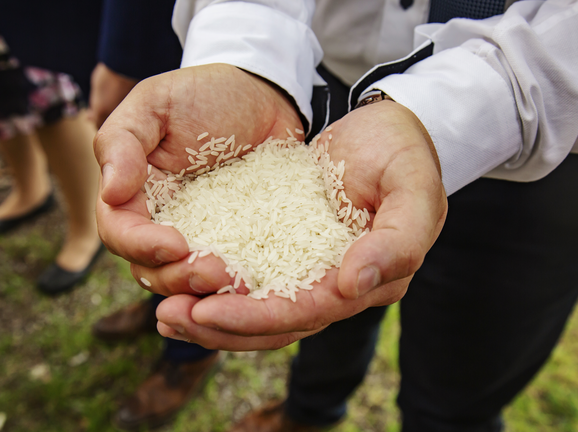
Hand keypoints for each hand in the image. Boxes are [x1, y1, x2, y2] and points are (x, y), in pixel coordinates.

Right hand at [94, 64, 301, 296]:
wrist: (263, 95)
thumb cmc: (203, 93)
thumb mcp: (155, 103)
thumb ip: (122, 142)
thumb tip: (110, 192)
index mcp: (133, 193)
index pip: (119, 232)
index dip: (140, 246)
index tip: (174, 245)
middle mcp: (161, 221)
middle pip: (150, 268)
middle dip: (177, 277)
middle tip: (216, 272)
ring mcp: (200, 235)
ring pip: (186, 280)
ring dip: (206, 289)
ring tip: (239, 281)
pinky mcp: (237, 242)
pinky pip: (230, 272)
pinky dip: (238, 285)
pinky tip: (257, 283)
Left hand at [154, 101, 447, 349]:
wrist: (391, 129)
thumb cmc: (406, 154)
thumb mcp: (413, 189)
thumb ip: (396, 242)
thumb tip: (350, 286)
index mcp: (370, 281)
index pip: (307, 312)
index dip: (255, 317)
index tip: (205, 312)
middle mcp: (339, 287)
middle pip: (275, 325)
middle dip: (221, 327)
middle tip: (167, 320)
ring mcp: (313, 272)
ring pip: (259, 310)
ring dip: (212, 316)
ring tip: (164, 314)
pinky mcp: (290, 252)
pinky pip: (251, 279)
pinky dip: (217, 287)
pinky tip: (180, 284)